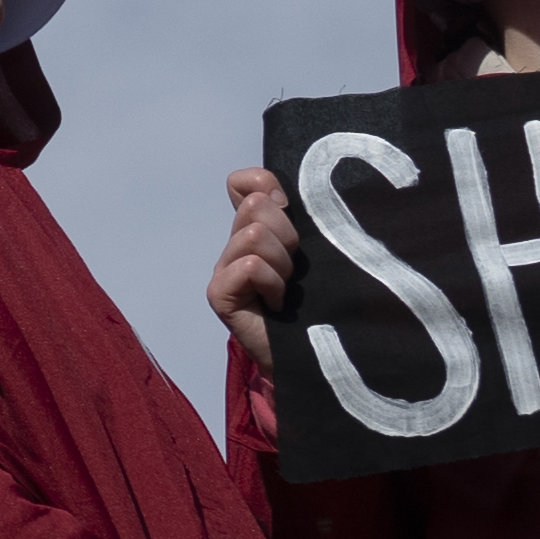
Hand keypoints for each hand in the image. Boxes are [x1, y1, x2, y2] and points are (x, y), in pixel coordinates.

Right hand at [206, 164, 299, 364]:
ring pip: (253, 234)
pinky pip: (250, 265)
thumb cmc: (320, 304)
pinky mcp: (219, 293)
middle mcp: (235, 245)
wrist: (312, 355)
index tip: (288, 211)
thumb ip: (305, 220)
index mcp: (256, 228)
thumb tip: (285, 191)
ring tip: (287, 287)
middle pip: (255, 205)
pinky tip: (276, 302)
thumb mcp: (316, 253)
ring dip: (282, 263)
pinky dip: (272, 282)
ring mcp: (223, 269)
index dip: (266, 186)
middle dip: (286, 234)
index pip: (243, 182)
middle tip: (294, 267)